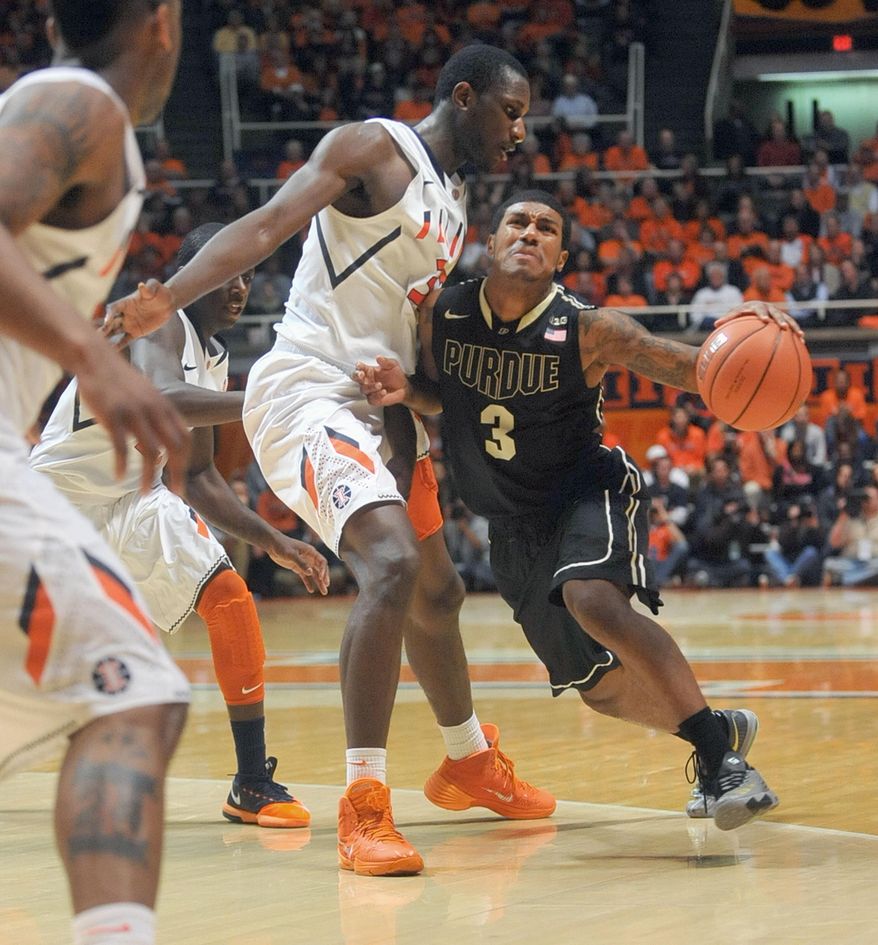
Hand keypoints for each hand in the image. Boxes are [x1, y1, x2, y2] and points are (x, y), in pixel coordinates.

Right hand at [75, 345, 189, 494]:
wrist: (95, 358)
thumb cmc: (119, 380)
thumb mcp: (148, 394)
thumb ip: (158, 415)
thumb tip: (165, 439)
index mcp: (164, 407)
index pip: (185, 438)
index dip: (186, 461)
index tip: (181, 479)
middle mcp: (154, 411)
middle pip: (175, 448)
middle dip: (177, 474)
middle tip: (174, 493)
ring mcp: (134, 413)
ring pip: (150, 452)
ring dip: (149, 476)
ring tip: (144, 492)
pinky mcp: (113, 416)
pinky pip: (121, 447)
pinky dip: (122, 465)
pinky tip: (119, 477)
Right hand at [102, 280, 176, 345]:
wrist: (168, 302)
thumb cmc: (160, 292)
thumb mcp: (155, 288)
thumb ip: (148, 288)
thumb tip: (142, 285)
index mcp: (125, 303)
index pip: (113, 308)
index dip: (110, 314)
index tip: (108, 321)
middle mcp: (124, 314)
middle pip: (111, 322)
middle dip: (104, 328)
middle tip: (97, 335)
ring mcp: (129, 324)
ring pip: (114, 331)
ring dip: (107, 337)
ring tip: (99, 345)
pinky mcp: (135, 332)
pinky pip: (125, 340)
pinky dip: (118, 345)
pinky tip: (112, 351)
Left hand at [267, 536, 329, 594]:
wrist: (273, 545)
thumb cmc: (283, 546)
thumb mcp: (291, 554)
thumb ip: (301, 563)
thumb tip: (310, 572)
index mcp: (310, 552)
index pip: (322, 561)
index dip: (323, 570)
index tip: (321, 578)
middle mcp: (309, 558)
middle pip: (320, 569)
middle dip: (324, 578)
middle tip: (327, 586)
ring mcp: (303, 563)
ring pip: (314, 574)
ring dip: (319, 583)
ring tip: (324, 592)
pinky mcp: (297, 567)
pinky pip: (305, 577)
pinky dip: (308, 583)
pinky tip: (311, 591)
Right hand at [352, 357, 408, 405]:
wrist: (404, 387)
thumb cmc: (396, 375)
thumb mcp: (393, 365)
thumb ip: (386, 361)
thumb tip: (378, 357)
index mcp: (369, 371)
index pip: (360, 368)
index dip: (358, 366)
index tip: (359, 365)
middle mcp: (367, 381)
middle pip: (356, 378)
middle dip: (356, 376)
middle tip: (361, 374)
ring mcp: (370, 391)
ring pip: (364, 389)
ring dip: (370, 387)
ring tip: (379, 384)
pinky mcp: (374, 400)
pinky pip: (372, 399)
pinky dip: (377, 395)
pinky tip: (383, 392)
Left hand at [714, 301, 804, 339]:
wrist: (752, 306)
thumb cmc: (740, 313)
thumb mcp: (733, 315)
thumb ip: (726, 319)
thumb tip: (715, 324)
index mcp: (755, 306)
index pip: (759, 309)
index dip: (762, 313)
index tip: (764, 320)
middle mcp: (768, 308)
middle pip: (776, 313)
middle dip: (780, 319)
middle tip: (783, 326)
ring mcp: (777, 312)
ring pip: (787, 319)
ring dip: (794, 326)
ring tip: (799, 335)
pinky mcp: (782, 318)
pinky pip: (791, 325)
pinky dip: (796, 332)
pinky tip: (802, 341)